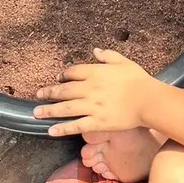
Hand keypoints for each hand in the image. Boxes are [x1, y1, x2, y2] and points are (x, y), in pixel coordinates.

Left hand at [34, 48, 151, 135]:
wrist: (147, 100)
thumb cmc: (138, 79)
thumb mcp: (123, 62)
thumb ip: (107, 56)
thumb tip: (95, 51)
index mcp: (96, 72)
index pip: (73, 72)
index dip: (64, 74)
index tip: (59, 77)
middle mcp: (89, 89)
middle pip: (64, 90)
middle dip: (50, 92)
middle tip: (38, 95)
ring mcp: (91, 106)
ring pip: (65, 109)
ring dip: (49, 110)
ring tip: (36, 112)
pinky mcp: (96, 122)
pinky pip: (76, 126)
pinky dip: (62, 128)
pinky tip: (51, 130)